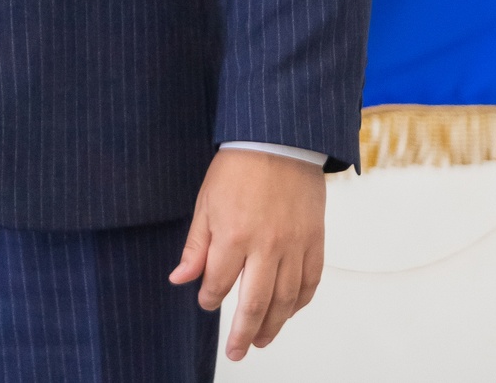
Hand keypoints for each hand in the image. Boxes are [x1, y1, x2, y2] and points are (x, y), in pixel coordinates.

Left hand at [170, 147, 327, 360]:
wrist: (279, 142)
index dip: (210, 298)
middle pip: (256, 303)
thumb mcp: (205, 203)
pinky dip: (299, 303)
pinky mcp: (315, 242)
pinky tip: (288, 313)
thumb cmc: (237, 169)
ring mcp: (295, 246)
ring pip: (286, 300)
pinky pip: (309, 283)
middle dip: (243, 333)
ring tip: (262, 341)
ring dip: (273, 325)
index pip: (219, 283)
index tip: (206, 303)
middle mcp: (267, 247)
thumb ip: (196, 247)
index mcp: (234, 236)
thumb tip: (180, 280)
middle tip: (237, 352)